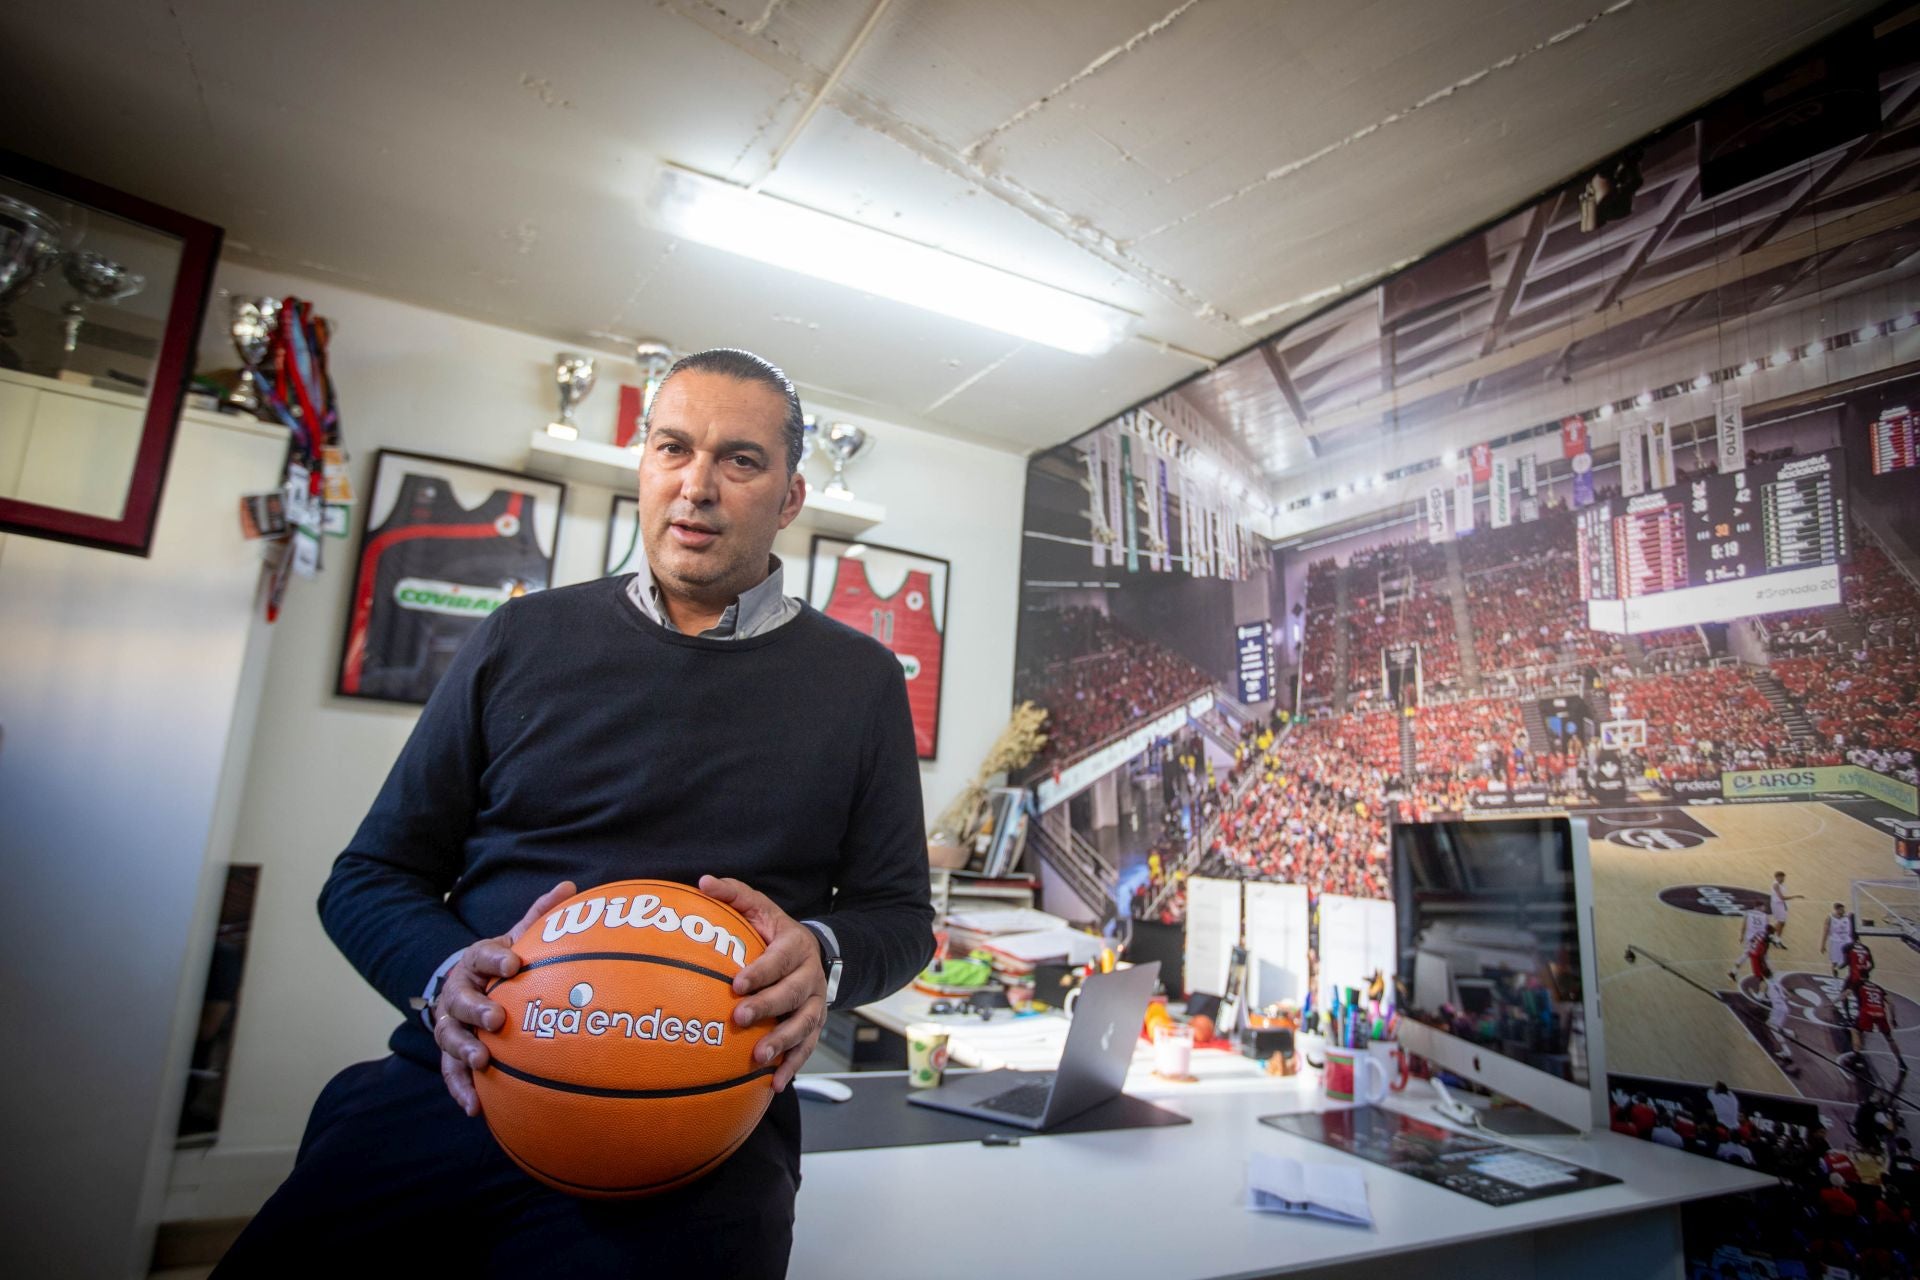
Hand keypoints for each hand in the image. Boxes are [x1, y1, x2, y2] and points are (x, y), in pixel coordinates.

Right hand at [432, 879, 576, 1115]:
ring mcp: (449, 1023)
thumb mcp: (516, 938)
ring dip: (463, 1050)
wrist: (463, 984)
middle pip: (461, 1000)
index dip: (495, 960)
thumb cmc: (501, 964)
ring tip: (482, 1063)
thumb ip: (539, 916)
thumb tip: (569, 887)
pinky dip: (460, 1090)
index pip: (481, 956)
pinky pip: (450, 1073)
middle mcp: (457, 992)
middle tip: (497, 1019)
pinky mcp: (448, 1053)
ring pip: (448, 1037)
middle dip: (477, 1010)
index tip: (513, 964)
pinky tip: (476, 1108)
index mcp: (476, 962)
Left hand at [700, 874, 825, 1091]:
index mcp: (795, 946)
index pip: (780, 958)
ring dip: (783, 1042)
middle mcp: (810, 976)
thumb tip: (702, 882)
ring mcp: (815, 1003)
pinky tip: (775, 1083)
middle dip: (768, 1007)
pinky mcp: (814, 1026)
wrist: (811, 952)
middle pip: (793, 993)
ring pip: (804, 1024)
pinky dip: (793, 1065)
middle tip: (741, 1018)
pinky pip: (807, 1048)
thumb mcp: (758, 908)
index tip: (736, 983)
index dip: (762, 971)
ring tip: (759, 1057)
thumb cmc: (772, 932)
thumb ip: (733, 895)